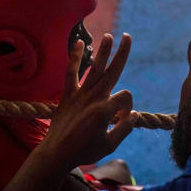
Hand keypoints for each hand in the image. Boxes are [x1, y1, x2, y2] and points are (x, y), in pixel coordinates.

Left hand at [37, 33, 136, 169]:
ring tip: (109, 36)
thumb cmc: (84, 151)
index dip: (128, 107)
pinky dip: (75, 58)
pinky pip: (71, 73)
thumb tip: (133, 114)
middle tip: (127, 36)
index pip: (125, 97)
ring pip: (94, 68)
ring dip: (102, 51)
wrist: (56, 154)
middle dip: (122, 52)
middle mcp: (93, 98)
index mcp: (105, 111)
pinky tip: (79, 43)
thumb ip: (125, 128)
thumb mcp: (110, 146)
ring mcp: (80, 95)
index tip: (121, 119)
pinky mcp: (68, 95)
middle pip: (112, 71)